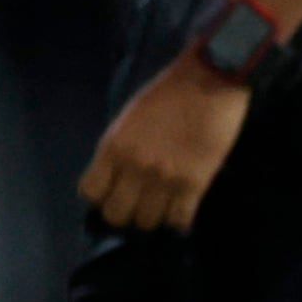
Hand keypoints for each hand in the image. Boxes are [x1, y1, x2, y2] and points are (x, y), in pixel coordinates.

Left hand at [78, 55, 251, 231]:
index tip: (112, 192)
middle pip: (116, 215)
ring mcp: (165, 178)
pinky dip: (179, 219)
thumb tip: (116, 176)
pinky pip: (179, 219)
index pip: (91, 192)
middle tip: (137, 203)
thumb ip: (120, 148)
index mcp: (114, 146)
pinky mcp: (195, 183)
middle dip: (124, 212)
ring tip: (162, 205)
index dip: (101, 196)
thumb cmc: (169, 92)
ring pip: (147, 222)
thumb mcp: (130, 117)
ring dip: (153, 216)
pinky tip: (182, 208)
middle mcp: (134, 167)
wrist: (210, 78)